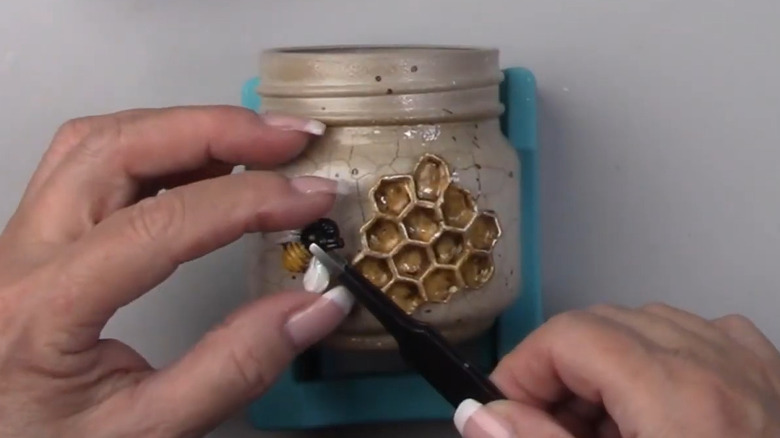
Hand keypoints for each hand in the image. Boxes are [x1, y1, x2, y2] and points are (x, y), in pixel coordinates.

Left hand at [0, 106, 352, 436]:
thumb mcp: (148, 431)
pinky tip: (203, 164)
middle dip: (216, 131)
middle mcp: (19, 257)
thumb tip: (314, 306)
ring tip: (254, 142)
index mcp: (44, 309)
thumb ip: (235, 368)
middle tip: (287, 140)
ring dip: (183, 128)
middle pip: (117, 149)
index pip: (160, 223)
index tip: (310, 197)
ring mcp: (20, 240)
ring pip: (97, 141)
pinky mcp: (35, 239)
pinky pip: (90, 162)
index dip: (248, 200)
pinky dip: (157, 146)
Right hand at [454, 303, 779, 436]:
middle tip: (546, 429)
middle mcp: (719, 367)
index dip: (522, 369)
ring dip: (607, 368)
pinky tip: (655, 408)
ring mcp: (751, 367)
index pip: (567, 336)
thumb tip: (482, 416)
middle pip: (602, 325)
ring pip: (647, 325)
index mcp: (677, 398)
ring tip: (602, 431)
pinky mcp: (769, 378)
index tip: (505, 409)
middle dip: (559, 373)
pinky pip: (699, 336)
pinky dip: (661, 361)